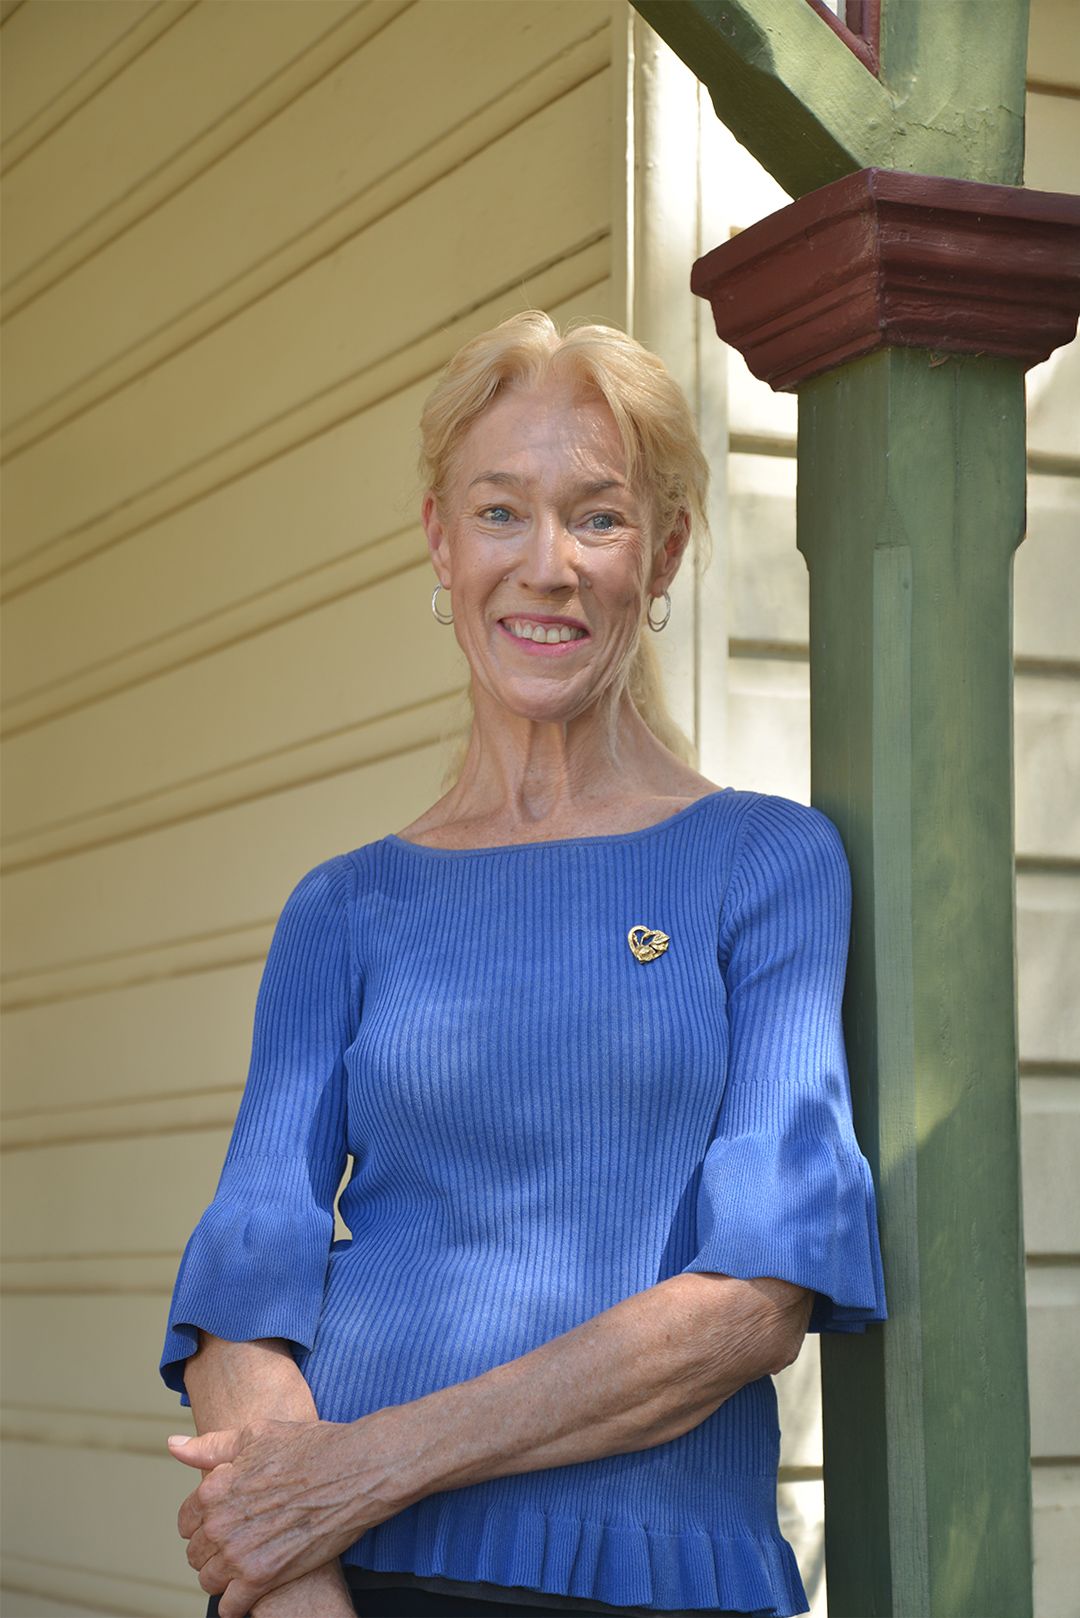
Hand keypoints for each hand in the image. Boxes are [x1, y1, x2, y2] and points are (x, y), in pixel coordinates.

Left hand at [168, 1418, 385, 1616]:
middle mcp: (220, 1522)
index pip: (186, 1522)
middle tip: (240, 1542)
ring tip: (247, 1565)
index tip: (224, 1522)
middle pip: (196, 1554)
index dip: (204, 1522)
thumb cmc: (311, 1446)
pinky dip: (238, 1603)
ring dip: (224, 1577)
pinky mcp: (264, 1576)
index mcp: (214, 1488)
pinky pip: (231, 1606)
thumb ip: (211, 1446)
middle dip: (213, 1550)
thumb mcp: (257, 1434)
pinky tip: (255, 1589)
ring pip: (210, 1581)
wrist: (356, 1469)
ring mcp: (240, 1552)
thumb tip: (174, 1447)